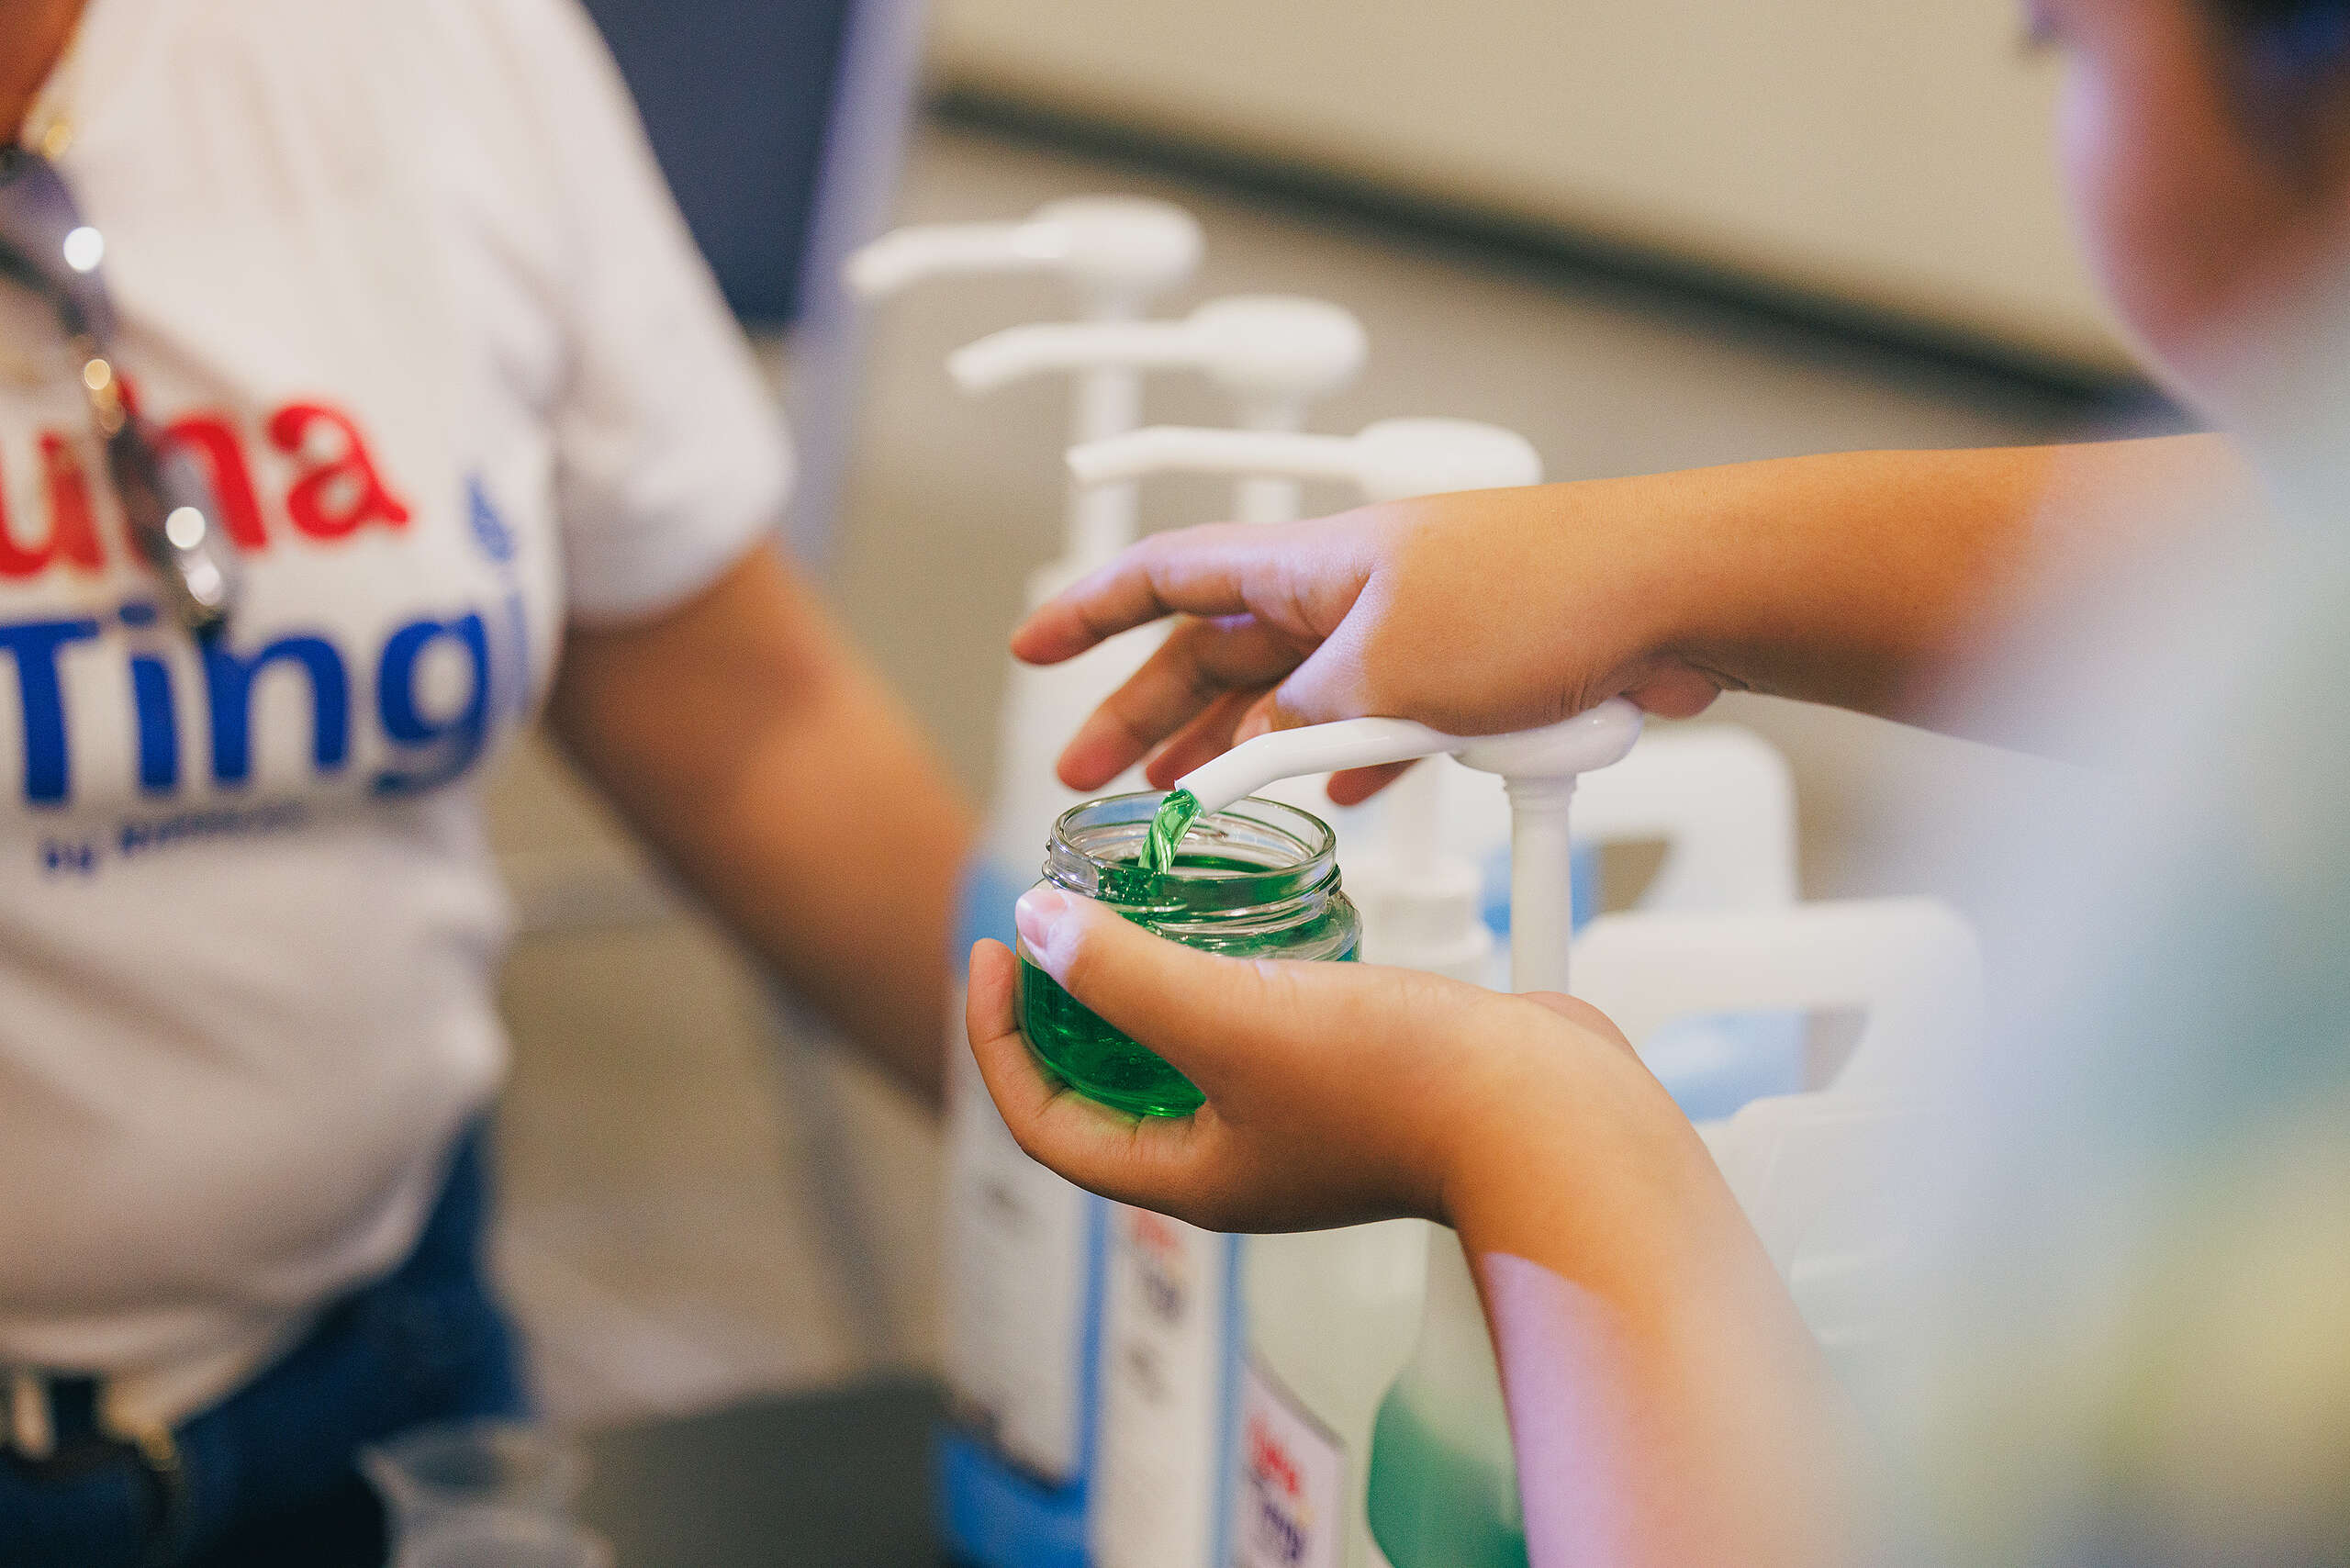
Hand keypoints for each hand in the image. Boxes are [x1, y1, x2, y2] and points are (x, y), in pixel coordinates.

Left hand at [963, 886, 1699, 1236]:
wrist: (1549, 1110)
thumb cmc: (1401, 1089)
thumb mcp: (1231, 1020)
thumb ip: (1122, 976)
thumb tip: (1034, 927)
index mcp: (1190, 1174)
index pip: (1047, 1122)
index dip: (999, 1040)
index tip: (993, 949)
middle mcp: (1235, 1156)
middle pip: (1107, 1088)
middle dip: (1065, 1009)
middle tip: (1051, 925)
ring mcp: (1296, 1119)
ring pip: (1185, 1050)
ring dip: (1146, 984)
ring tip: (1131, 910)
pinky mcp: (1351, 1075)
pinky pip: (1256, 1024)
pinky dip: (1227, 973)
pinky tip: (1240, 920)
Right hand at [1011, 483, 1725, 802]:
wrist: (1675, 595)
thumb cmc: (1544, 596)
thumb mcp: (1389, 671)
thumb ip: (1307, 717)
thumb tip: (1264, 750)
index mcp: (1311, 563)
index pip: (1168, 573)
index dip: (1089, 612)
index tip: (1029, 649)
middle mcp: (1347, 590)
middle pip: (1216, 648)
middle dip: (1146, 711)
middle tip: (1091, 783)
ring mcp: (1405, 629)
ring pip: (1292, 694)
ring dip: (1235, 747)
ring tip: (1185, 805)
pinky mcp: (1465, 673)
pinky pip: (1375, 721)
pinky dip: (1342, 759)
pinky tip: (1330, 799)